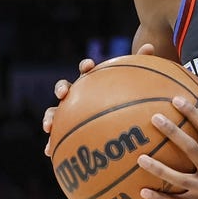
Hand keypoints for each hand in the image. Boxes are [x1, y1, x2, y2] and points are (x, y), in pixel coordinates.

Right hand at [41, 44, 155, 156]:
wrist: (116, 117)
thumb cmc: (123, 97)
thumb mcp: (133, 83)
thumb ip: (140, 64)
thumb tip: (149, 45)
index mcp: (91, 82)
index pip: (86, 70)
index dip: (86, 66)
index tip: (89, 66)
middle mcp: (77, 96)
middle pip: (64, 88)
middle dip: (61, 89)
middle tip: (63, 94)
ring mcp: (69, 112)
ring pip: (54, 112)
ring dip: (49, 118)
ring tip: (48, 127)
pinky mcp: (66, 130)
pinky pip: (57, 137)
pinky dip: (51, 144)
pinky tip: (48, 152)